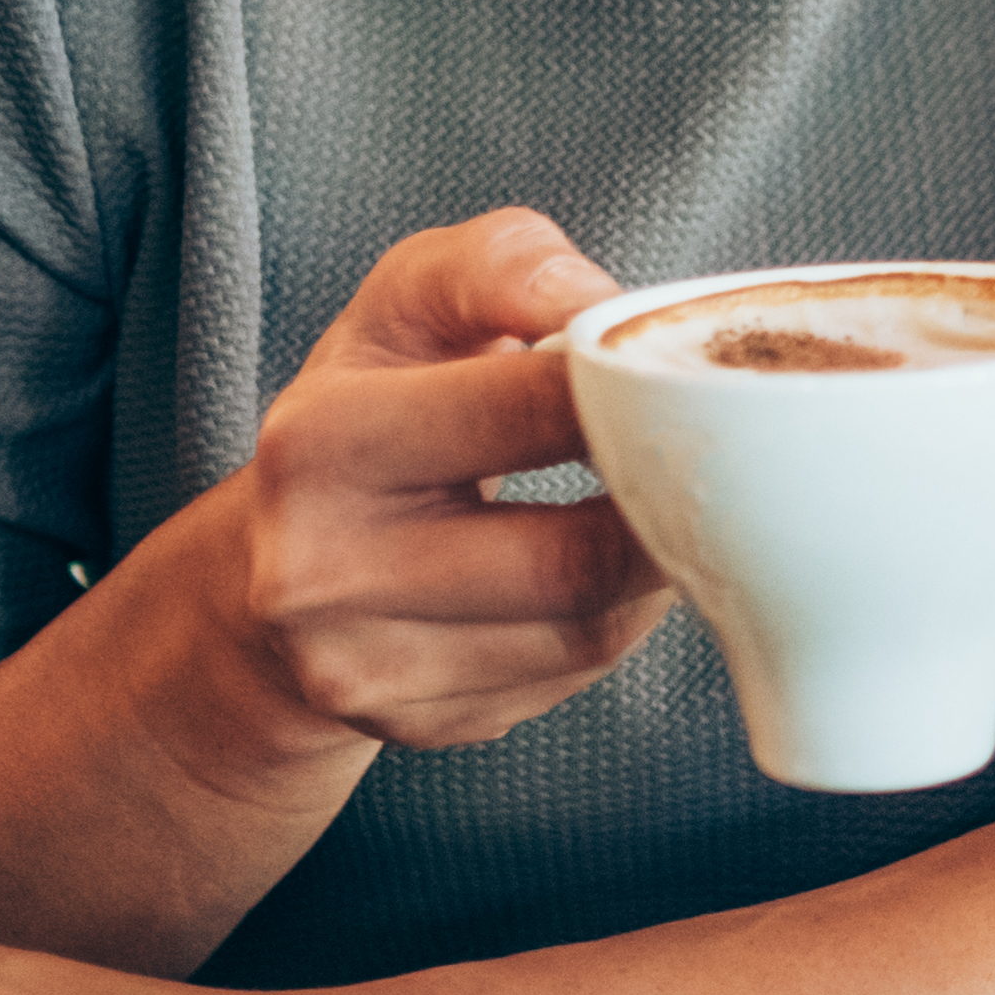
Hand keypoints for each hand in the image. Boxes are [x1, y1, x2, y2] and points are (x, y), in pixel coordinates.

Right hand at [170, 206, 670, 776]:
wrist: (274, 564)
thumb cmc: (371, 406)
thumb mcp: (409, 302)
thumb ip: (505, 266)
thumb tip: (604, 306)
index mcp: (319, 442)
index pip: (531, 413)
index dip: (636, 391)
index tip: (687, 378)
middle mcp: (321, 570)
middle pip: (575, 558)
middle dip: (671, 505)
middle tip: (720, 461)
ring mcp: (365, 667)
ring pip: (588, 632)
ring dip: (657, 571)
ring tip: (667, 509)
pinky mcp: (416, 727)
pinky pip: (569, 679)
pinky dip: (615, 623)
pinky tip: (605, 573)